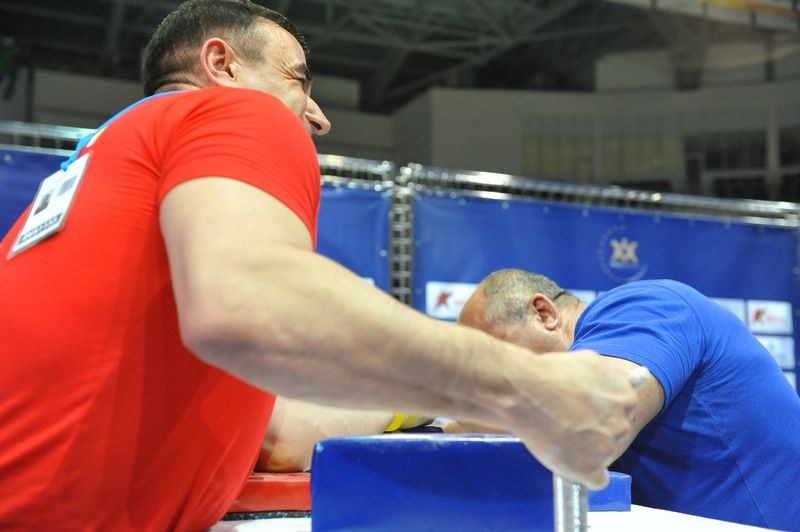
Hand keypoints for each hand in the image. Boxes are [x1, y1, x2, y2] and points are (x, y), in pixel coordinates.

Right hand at [502, 349, 644, 489]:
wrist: (525, 390)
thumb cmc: (551, 373)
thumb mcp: (591, 363)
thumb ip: (617, 377)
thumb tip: (642, 376)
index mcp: (627, 398)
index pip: (622, 413)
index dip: (599, 412)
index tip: (581, 410)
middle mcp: (623, 424)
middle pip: (615, 435)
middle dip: (596, 431)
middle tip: (568, 421)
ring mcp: (607, 447)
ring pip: (603, 456)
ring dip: (588, 450)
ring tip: (560, 434)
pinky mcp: (590, 467)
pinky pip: (597, 481)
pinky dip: (584, 474)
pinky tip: (568, 459)